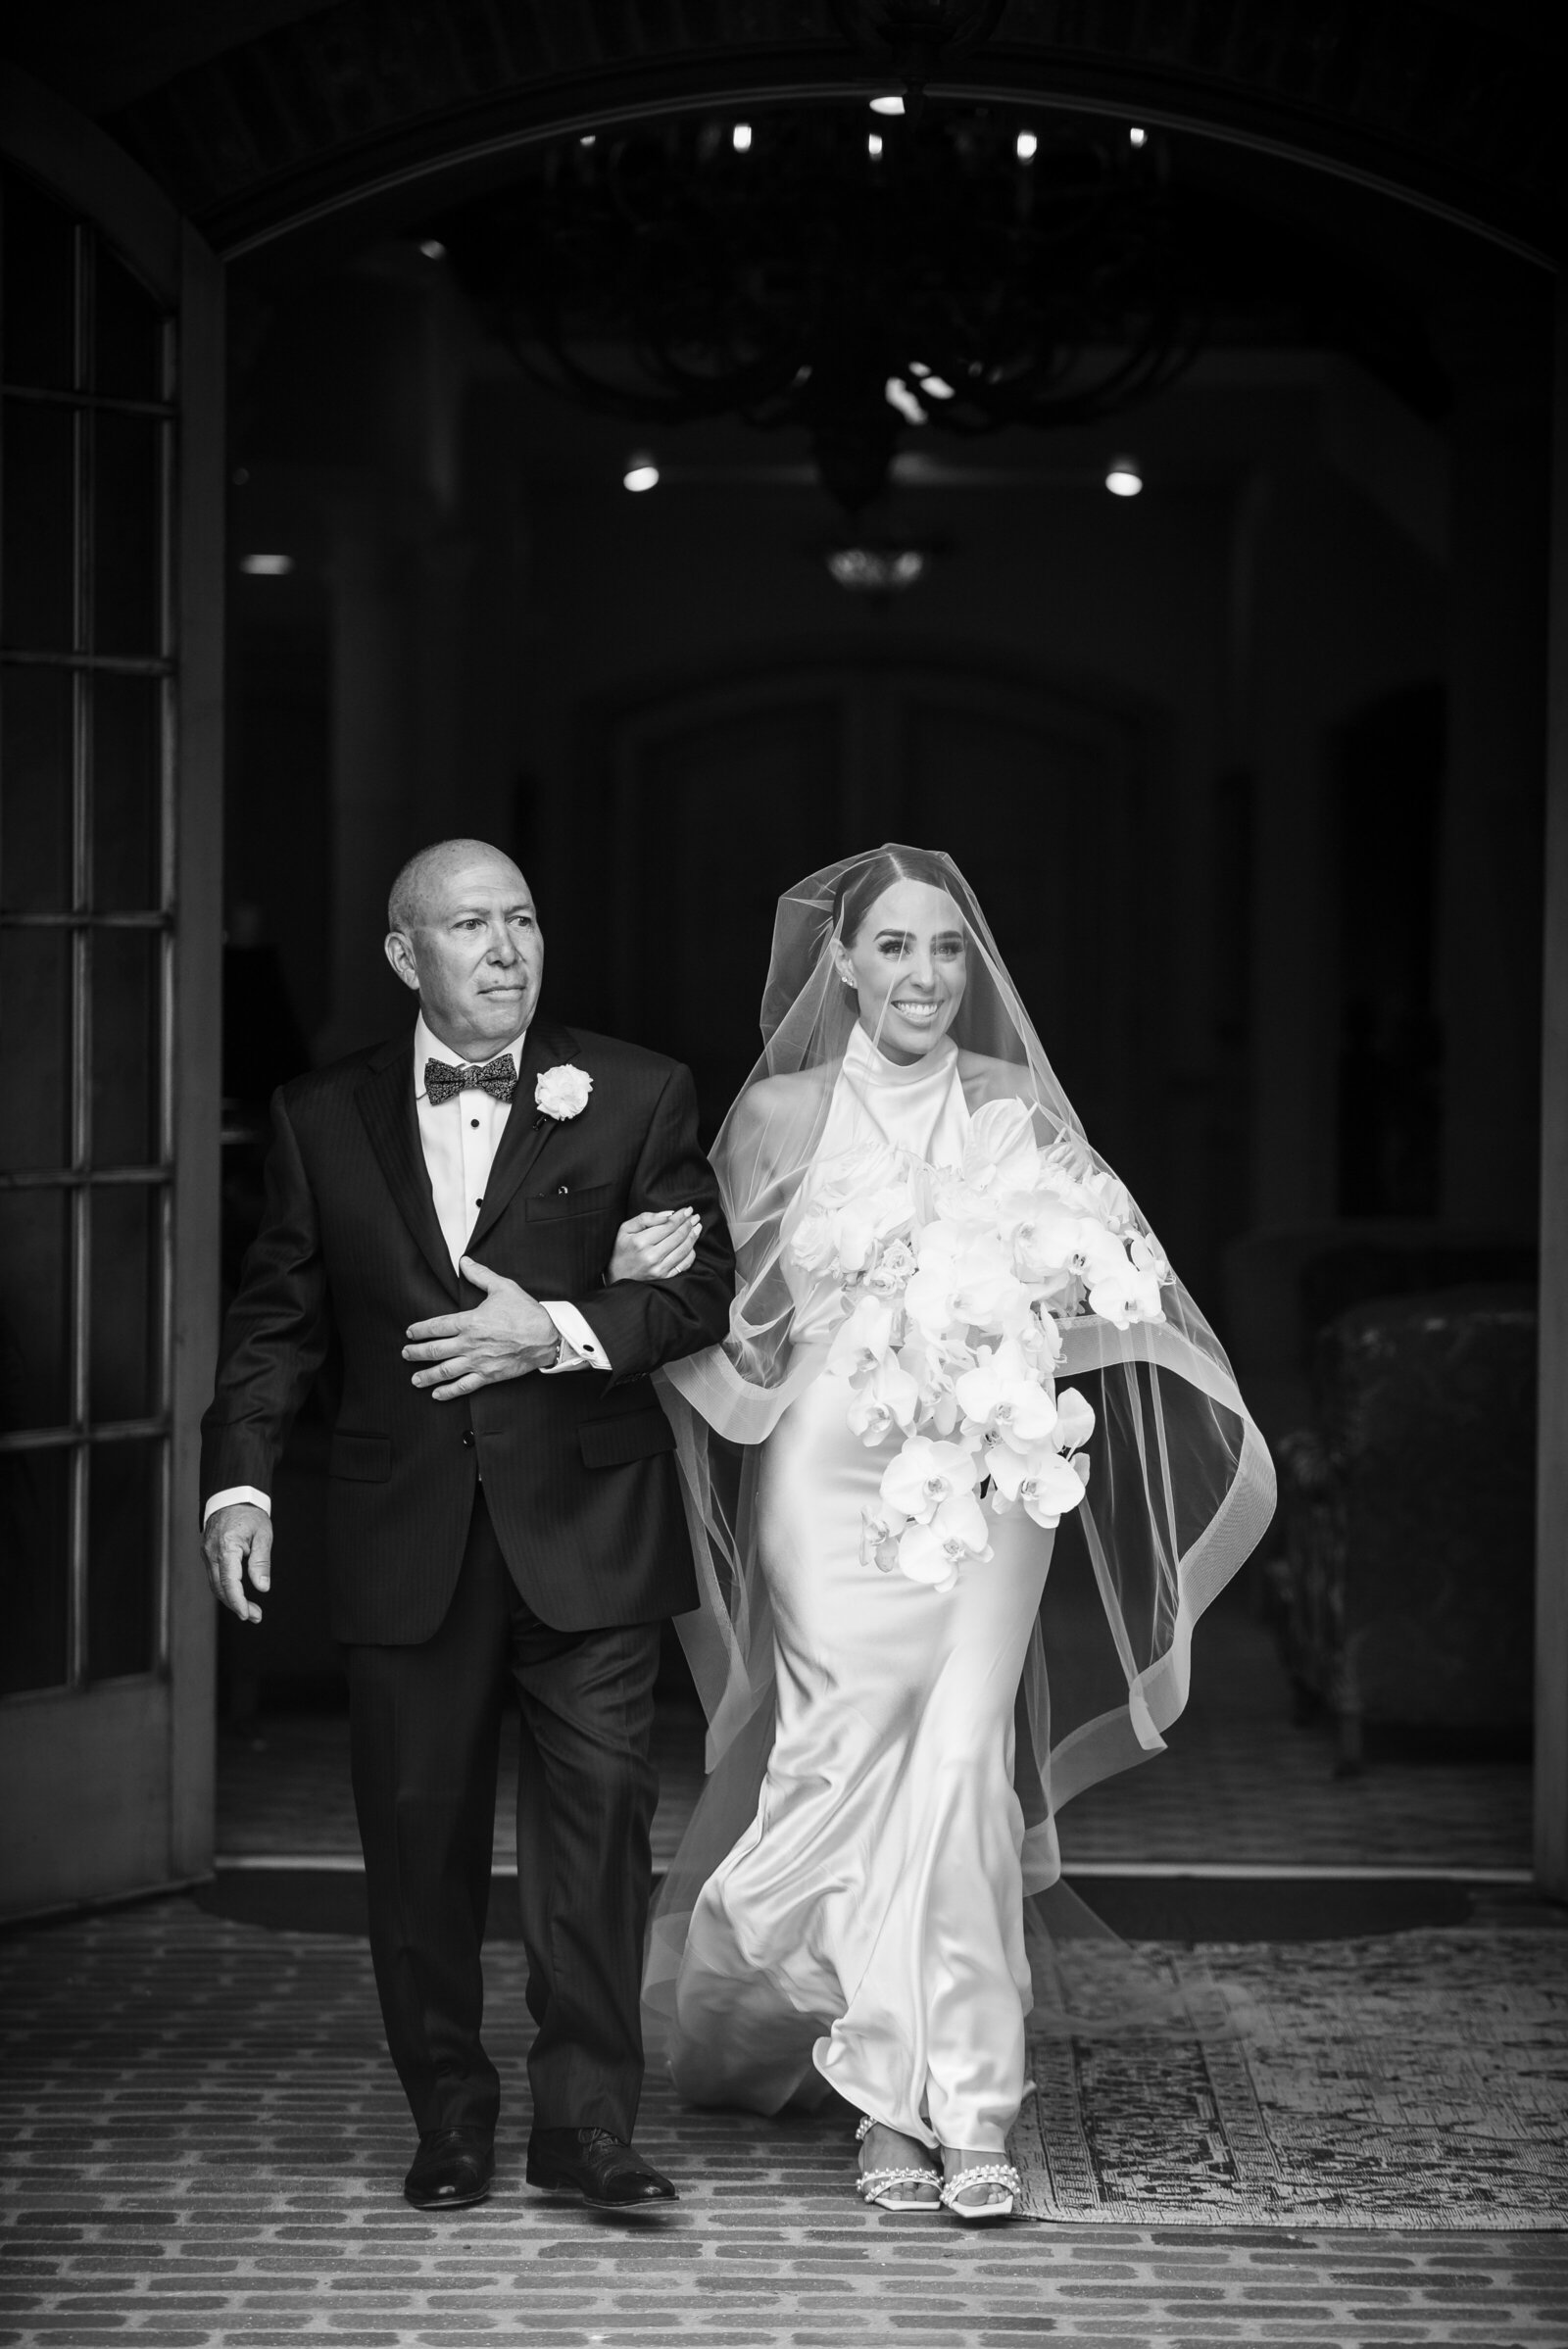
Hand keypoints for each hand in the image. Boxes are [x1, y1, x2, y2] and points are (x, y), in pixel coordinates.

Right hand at [203, 1503, 271, 1624]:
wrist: (232, 1496)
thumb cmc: (250, 1513)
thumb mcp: (263, 1535)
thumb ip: (261, 1562)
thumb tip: (262, 1588)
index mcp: (226, 1547)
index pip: (229, 1582)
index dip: (237, 1601)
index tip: (247, 1615)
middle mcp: (211, 1553)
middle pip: (220, 1588)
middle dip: (237, 1605)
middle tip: (255, 1616)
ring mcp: (207, 1554)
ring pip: (215, 1585)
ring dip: (231, 1600)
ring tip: (251, 1611)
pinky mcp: (208, 1554)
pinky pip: (214, 1577)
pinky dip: (226, 1589)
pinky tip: (239, 1596)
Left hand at [403, 1257, 558, 1398]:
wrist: (547, 1337)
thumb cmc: (526, 1312)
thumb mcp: (503, 1287)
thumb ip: (480, 1275)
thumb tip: (464, 1261)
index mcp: (470, 1321)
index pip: (437, 1326)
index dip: (420, 1330)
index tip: (410, 1332)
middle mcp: (469, 1343)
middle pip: (434, 1350)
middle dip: (416, 1353)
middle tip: (405, 1354)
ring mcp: (478, 1362)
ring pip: (445, 1371)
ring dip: (426, 1376)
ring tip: (414, 1379)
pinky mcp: (489, 1376)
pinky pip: (464, 1386)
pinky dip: (449, 1392)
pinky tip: (437, 1395)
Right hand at [609, 1207, 699, 1283]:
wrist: (618, 1276)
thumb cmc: (622, 1250)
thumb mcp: (626, 1229)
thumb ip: (646, 1218)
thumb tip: (669, 1214)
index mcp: (641, 1242)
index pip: (668, 1225)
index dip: (680, 1216)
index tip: (688, 1209)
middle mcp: (651, 1256)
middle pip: (678, 1236)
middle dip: (689, 1224)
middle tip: (695, 1216)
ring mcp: (659, 1269)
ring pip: (683, 1249)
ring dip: (693, 1236)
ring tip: (697, 1226)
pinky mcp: (665, 1278)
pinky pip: (684, 1264)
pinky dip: (691, 1252)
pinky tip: (692, 1244)